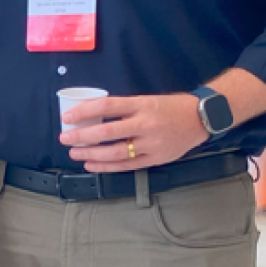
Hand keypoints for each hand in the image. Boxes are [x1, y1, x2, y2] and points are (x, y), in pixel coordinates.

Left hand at [58, 94, 208, 171]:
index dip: (84, 111)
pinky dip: (106, 166)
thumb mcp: (146, 100)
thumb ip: (123, 108)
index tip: (67, 117)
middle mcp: (145, 123)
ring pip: (115, 152)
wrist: (200, 119)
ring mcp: (151, 143)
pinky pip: (127, 165)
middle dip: (82, 136)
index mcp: (141, 104)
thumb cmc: (169, 107)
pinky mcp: (156, 159)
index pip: (106, 106)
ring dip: (91, 154)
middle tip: (65, 138)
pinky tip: (92, 164)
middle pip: (107, 131)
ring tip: (75, 153)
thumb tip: (91, 115)